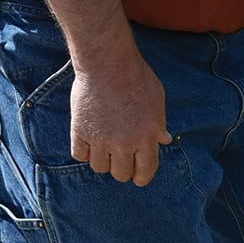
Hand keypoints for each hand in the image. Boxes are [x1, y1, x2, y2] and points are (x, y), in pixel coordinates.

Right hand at [68, 56, 172, 185]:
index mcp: (147, 136)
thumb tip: (163, 141)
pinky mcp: (79, 132)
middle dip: (122, 169)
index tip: (138, 178)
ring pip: (99, 168)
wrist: (108, 64)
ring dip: (103, 160)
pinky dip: (85, 151)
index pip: (145, 170)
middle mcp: (124, 142)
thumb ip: (158, 124)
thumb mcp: (157, 100)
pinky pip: (80, 155)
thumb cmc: (137, 78)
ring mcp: (101, 139)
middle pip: (121, 174)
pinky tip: (90, 141)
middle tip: (121, 160)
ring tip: (105, 147)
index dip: (142, 177)